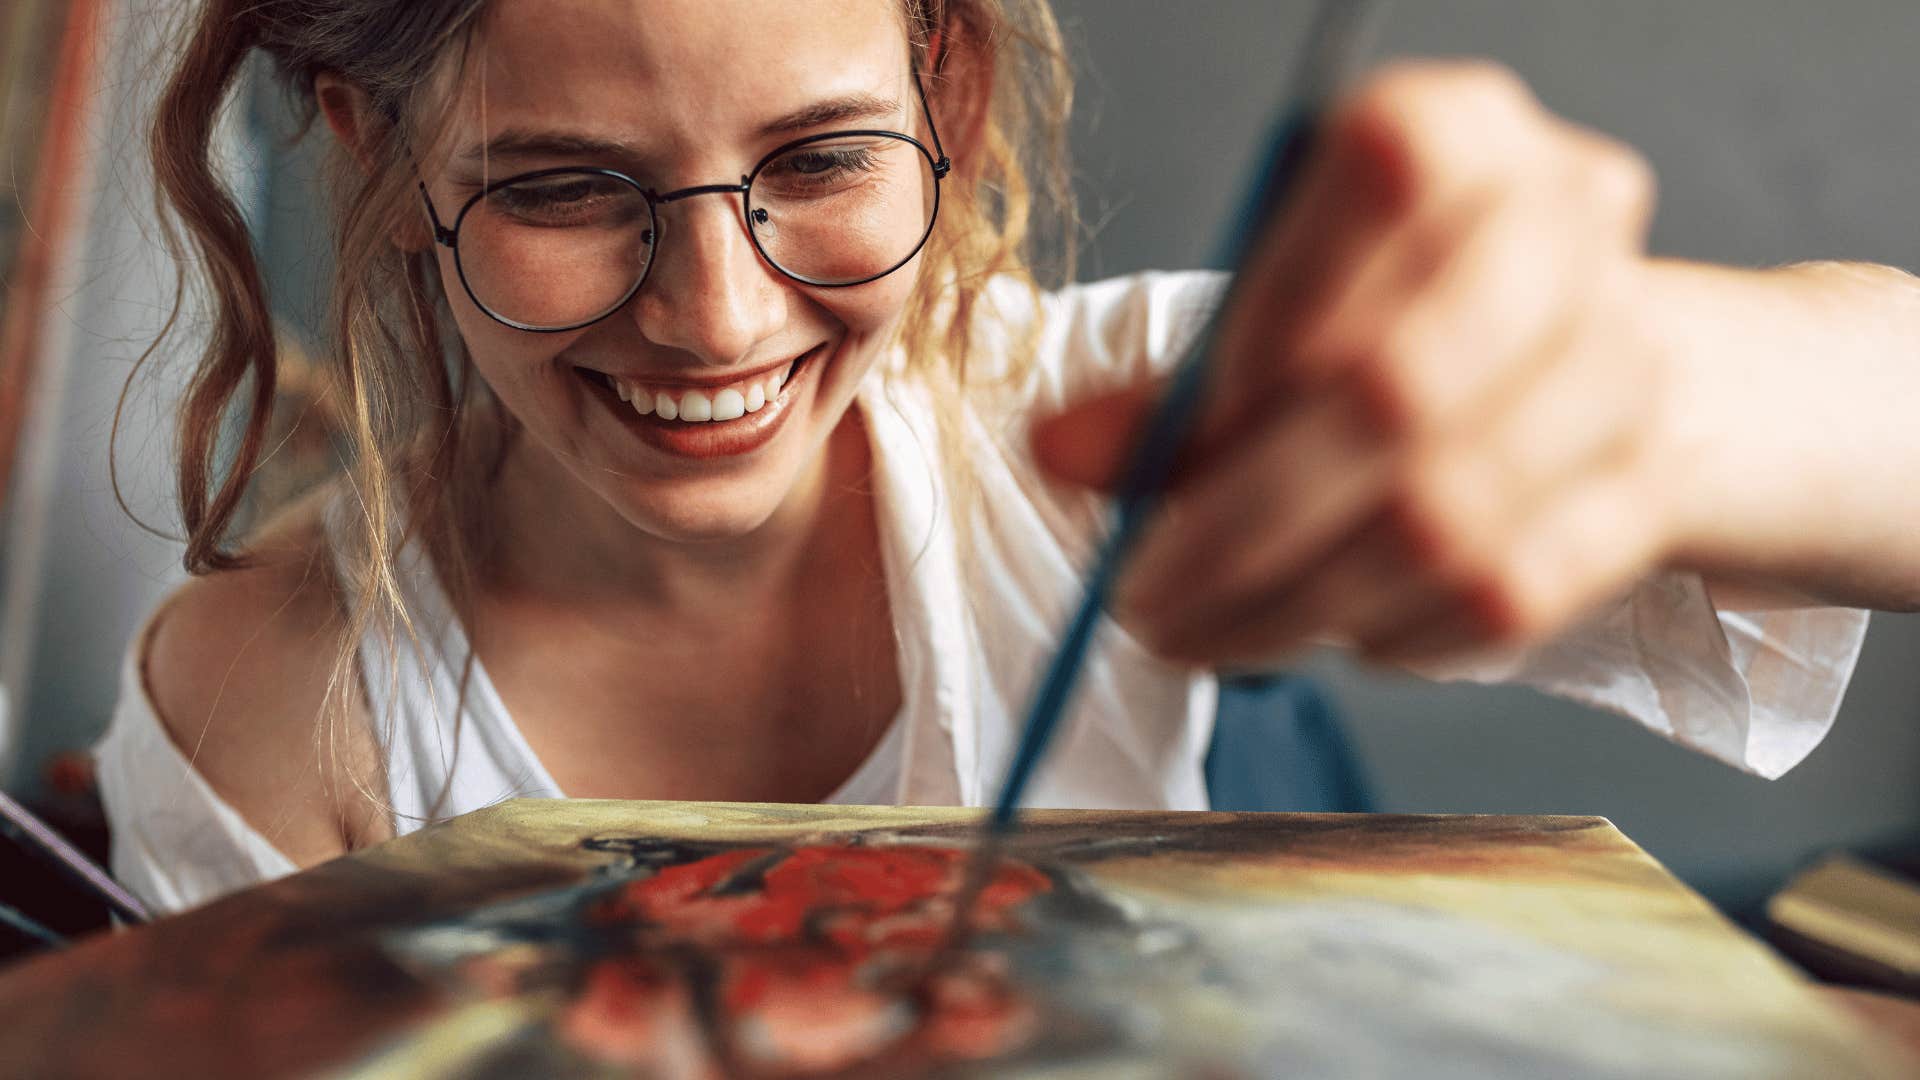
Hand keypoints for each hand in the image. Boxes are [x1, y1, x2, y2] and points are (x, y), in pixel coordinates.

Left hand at [1033, 61, 1681, 667]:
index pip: (1377, 184)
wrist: (1578, 358)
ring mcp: (1624, 359)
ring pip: (1450, 517)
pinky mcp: (1645, 487)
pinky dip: (1392, 633)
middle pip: (1401, 387)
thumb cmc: (1389, 317)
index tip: (1168, 448)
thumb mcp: (1271, 308)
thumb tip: (1061, 451)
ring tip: (1209, 630)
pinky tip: (1328, 630)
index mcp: (1460, 131)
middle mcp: (1564, 222)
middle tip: (1148, 598)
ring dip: (1301, 603)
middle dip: (1244, 522)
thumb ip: (1172, 381)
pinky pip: (1506, 593)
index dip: (1263, 327)